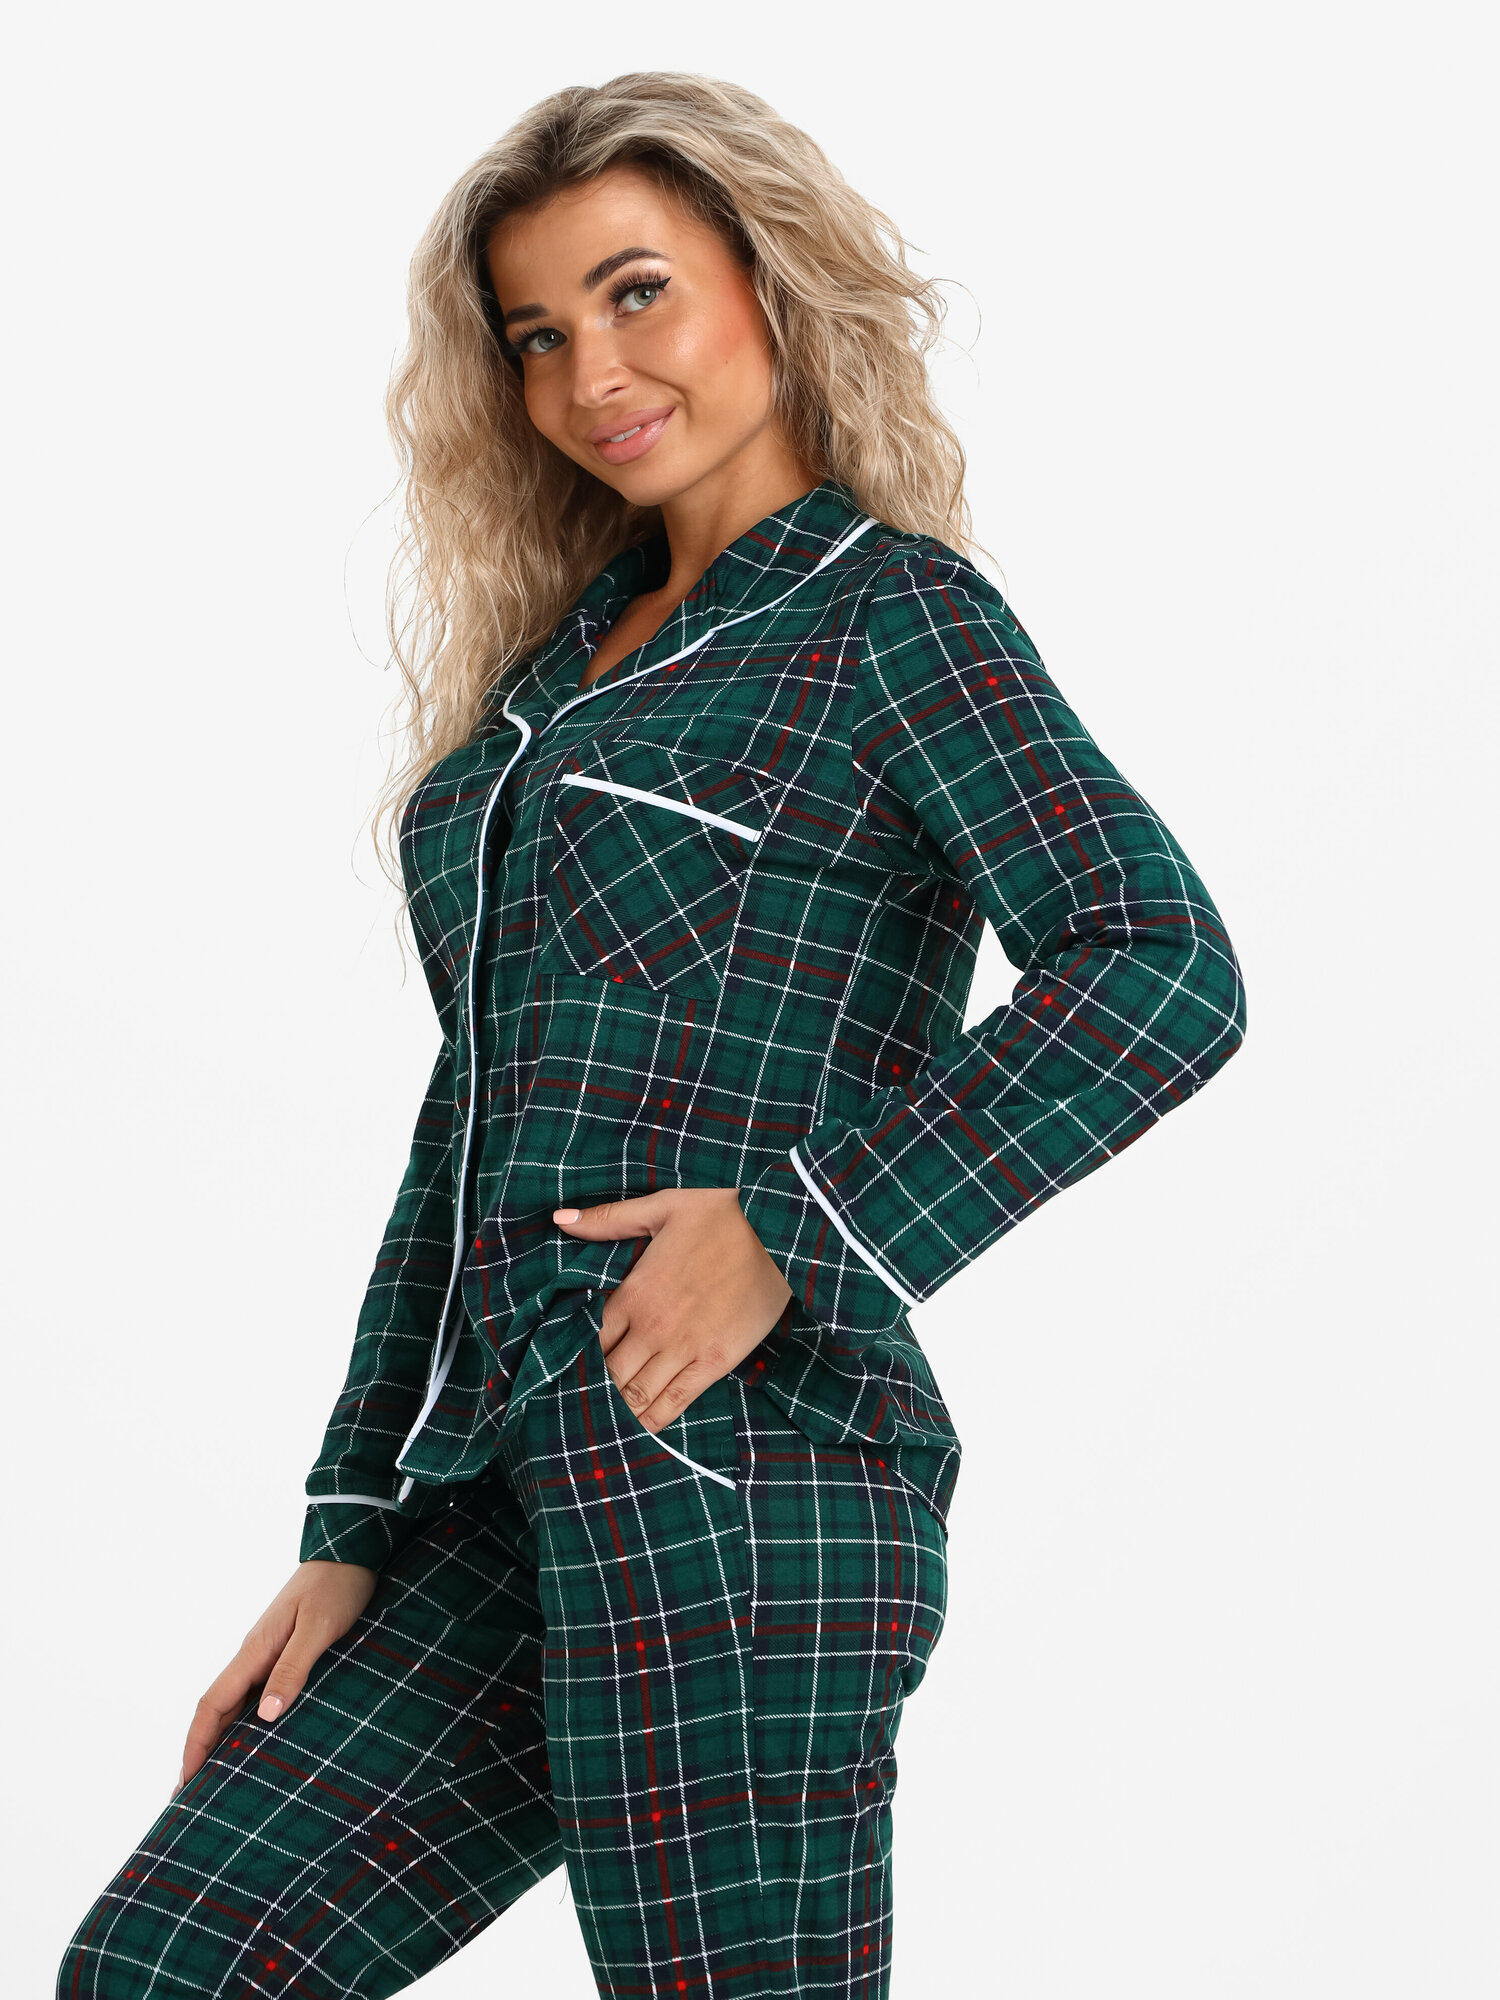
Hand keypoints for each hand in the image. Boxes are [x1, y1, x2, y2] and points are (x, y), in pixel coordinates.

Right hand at [177, 1560, 376, 1789]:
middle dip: (200, 1752)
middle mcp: (254, 1655)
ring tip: (217, 1781)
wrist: (351, 1554)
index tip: (185, 1782)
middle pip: (216, 1710)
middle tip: (189, 1798)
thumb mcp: (318, 1629)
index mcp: (255, 1650)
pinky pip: (257, 1694)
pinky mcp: (286, 1653)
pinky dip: (247, 1724)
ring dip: (222, 1741)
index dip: (196, 1743)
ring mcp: (268, 1654)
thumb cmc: (336, 1588)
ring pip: (235, 1705)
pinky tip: (256, 1741)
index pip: (211, 1704)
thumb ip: (293, 1668)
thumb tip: (265, 1716)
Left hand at [554, 1187, 791, 1430]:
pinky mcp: (714, 1363)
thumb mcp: (662, 1207)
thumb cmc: (722, 1215)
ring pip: (636, 1394)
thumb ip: (608, 1220)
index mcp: (635, 1291)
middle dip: (596, 1385)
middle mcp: (653, 1326)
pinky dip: (653, 1419)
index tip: (574, 1361)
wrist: (780, 1232)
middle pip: (609, 1373)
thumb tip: (560, 1218)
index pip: (590, 1337)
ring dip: (621, 1406)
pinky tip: (642, 1425)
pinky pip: (675, 1403)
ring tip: (611, 1416)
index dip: (579, 1353)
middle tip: (590, 1394)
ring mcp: (684, 1348)